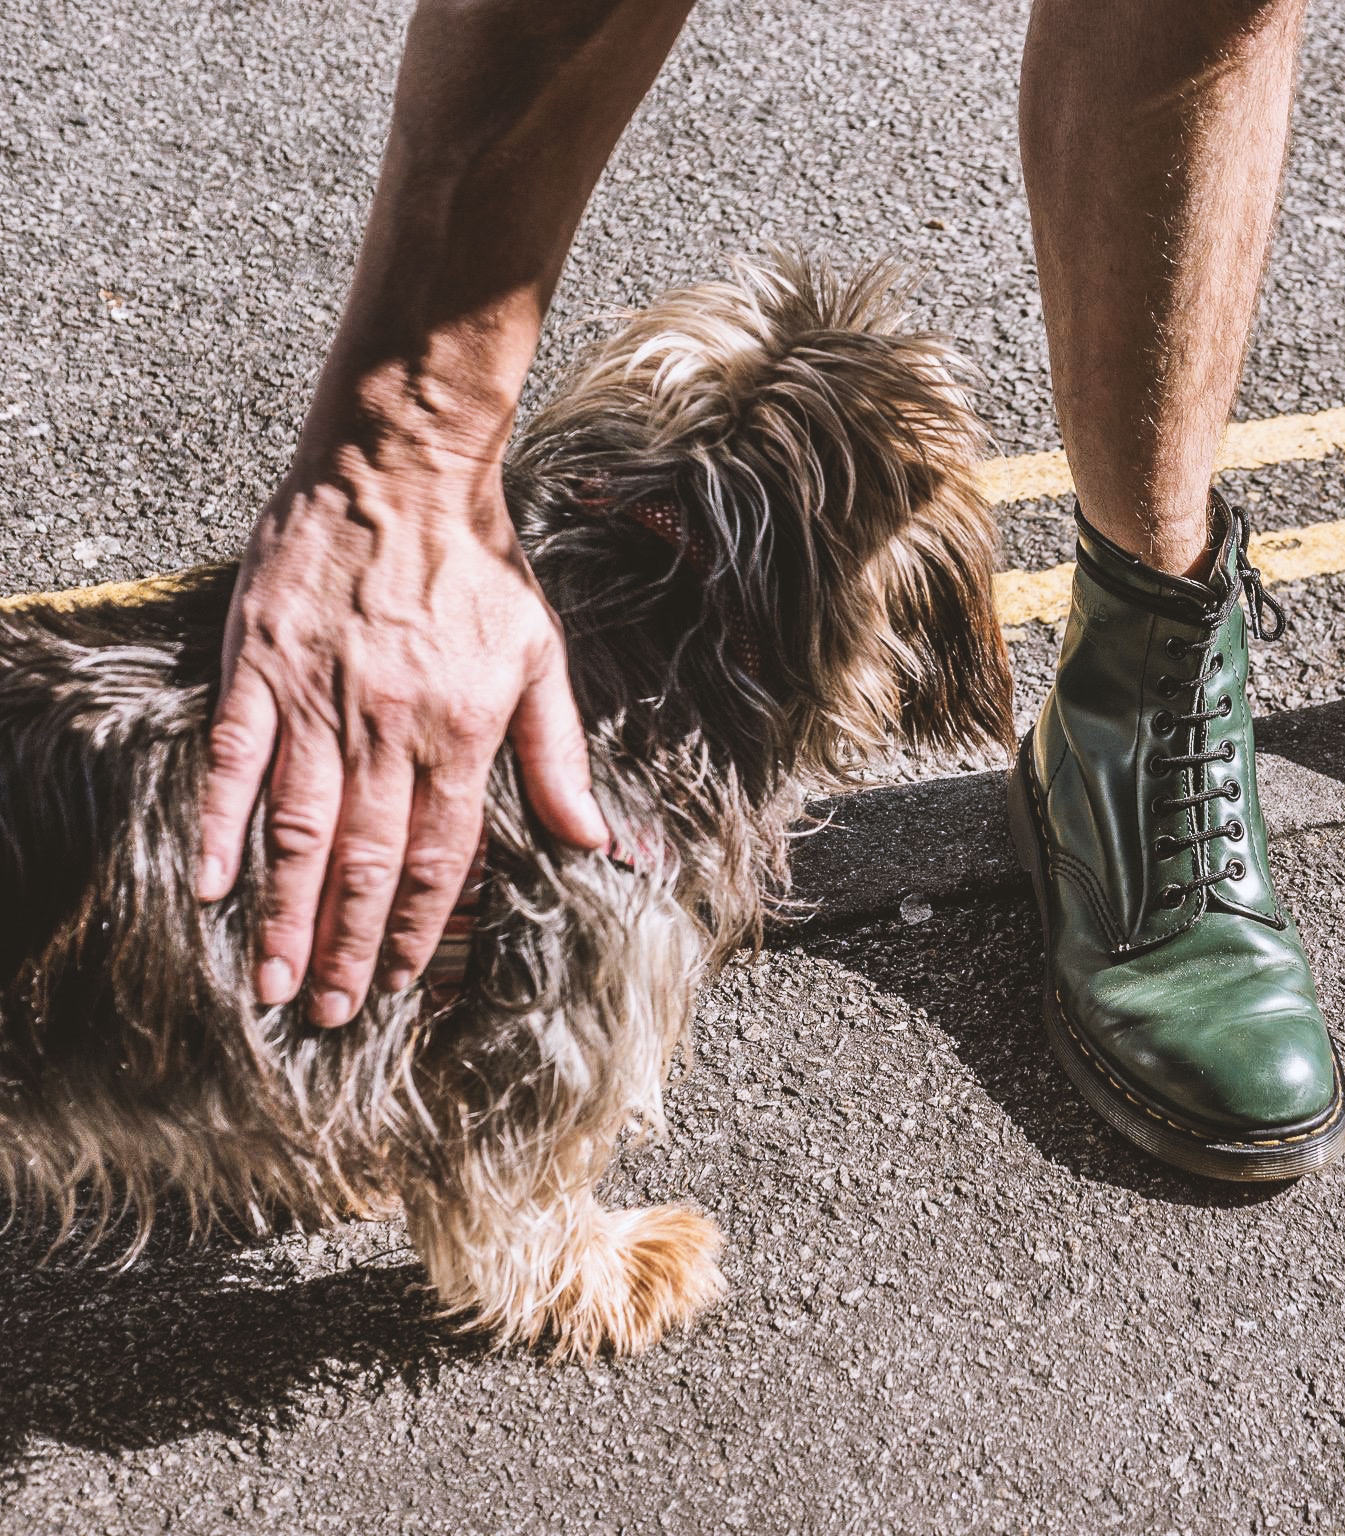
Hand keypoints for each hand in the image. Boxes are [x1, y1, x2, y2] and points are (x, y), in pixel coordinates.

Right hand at [196, 419, 609, 1025]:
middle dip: (349, 946)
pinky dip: (218, 823)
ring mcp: (318, 698)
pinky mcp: (260, 665)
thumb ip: (560, 757)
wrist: (403, 470)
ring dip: (285, 911)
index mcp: (464, 731)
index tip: (403, 984)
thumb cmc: (481, 565)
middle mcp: (391, 727)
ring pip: (300, 828)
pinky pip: (233, 759)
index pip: (444, 858)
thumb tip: (594, 840)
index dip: (422, 928)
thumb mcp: (543, 657)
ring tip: (273, 980)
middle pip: (369, 862)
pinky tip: (207, 883)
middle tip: (328, 1013)